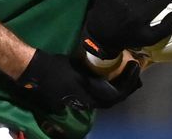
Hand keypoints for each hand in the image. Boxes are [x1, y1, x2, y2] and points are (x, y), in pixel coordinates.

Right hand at [16, 49, 139, 113]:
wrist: (37, 72)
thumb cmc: (57, 68)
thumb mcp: (77, 69)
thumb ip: (93, 76)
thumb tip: (109, 76)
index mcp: (88, 98)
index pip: (115, 96)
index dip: (127, 84)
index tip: (134, 68)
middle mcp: (87, 103)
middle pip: (113, 100)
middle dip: (127, 87)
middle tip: (135, 73)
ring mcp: (81, 100)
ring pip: (105, 98)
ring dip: (118, 88)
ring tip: (126, 74)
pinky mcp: (76, 95)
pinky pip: (97, 94)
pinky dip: (107, 87)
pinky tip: (109, 76)